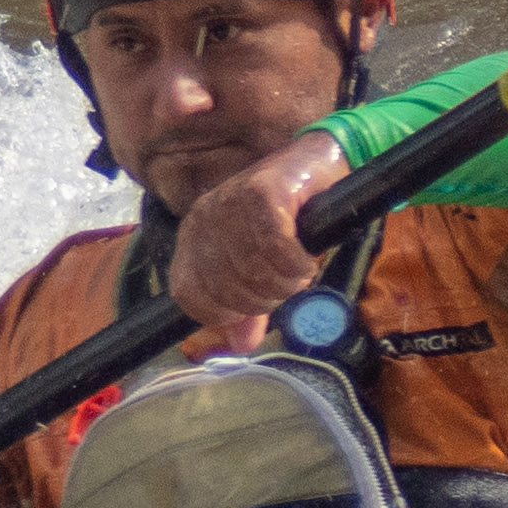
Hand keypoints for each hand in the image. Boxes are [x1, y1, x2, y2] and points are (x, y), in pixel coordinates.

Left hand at [166, 129, 346, 348]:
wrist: (319, 162)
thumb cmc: (289, 215)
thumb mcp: (262, 265)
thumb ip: (250, 305)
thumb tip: (241, 346)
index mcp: (195, 235)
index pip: (189, 295)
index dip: (223, 314)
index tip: (255, 308)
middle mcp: (206, 218)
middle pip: (226, 290)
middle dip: (264, 299)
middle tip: (287, 285)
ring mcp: (232, 203)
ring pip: (254, 272)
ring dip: (285, 282)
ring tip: (299, 271)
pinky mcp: (264, 193)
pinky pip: (277, 250)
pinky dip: (297, 265)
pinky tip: (306, 261)